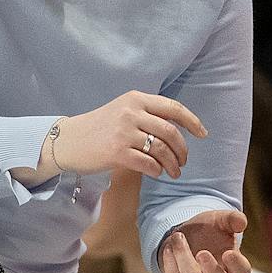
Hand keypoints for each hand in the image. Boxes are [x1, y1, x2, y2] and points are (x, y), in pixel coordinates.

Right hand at [54, 91, 206, 179]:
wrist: (69, 141)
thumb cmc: (99, 128)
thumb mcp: (123, 110)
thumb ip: (147, 114)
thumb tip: (178, 128)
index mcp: (136, 99)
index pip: (173, 108)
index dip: (192, 122)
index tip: (202, 134)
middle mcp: (131, 112)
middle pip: (171, 132)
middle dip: (183, 150)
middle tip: (184, 161)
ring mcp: (124, 132)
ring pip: (162, 150)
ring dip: (173, 164)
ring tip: (174, 172)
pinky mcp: (117, 152)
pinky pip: (148, 164)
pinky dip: (157, 171)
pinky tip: (157, 173)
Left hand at [159, 210, 251, 272]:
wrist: (185, 234)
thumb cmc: (208, 229)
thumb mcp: (220, 220)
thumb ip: (232, 219)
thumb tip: (242, 222)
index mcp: (233, 264)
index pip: (242, 272)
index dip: (237, 265)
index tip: (228, 253)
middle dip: (211, 269)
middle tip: (202, 252)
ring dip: (183, 256)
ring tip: (178, 236)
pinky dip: (170, 264)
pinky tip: (169, 248)